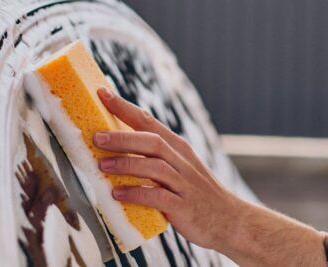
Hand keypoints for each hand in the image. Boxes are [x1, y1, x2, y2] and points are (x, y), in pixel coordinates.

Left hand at [91, 88, 325, 265]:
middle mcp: (181, 162)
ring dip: (127, 164)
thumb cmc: (196, 195)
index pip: (149, 122)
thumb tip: (113, 151)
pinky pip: (158, 197)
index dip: (124, 107)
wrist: (230, 221)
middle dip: (123, 137)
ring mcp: (184, 184)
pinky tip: (118, 194)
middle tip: (96, 136)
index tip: (101, 92)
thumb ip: (152, 159)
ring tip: (102, 165)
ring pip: (154, 166)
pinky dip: (137, 193)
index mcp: (178, 148)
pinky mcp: (183, 207)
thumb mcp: (179, 170)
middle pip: (151, 141)